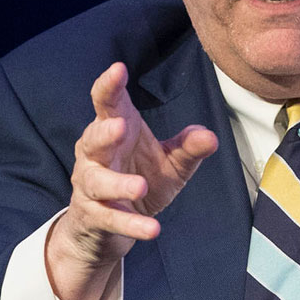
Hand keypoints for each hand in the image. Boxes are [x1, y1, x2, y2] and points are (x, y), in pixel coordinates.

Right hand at [46, 62, 217, 299]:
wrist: (109, 228)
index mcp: (114, 130)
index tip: (118, 69)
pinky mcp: (92, 216)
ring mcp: (89, 185)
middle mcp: (95, 154)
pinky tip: (152, 229)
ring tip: (140, 185)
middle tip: (120, 127)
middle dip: (104, 133)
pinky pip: (109, 219)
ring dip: (117, 183)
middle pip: (92, 139)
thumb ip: (188, 149)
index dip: (109, 86)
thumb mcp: (170, 165)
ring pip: (96, 181)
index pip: (107, 104)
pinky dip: (130, 224)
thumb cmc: (138, 180)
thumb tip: (210, 136)